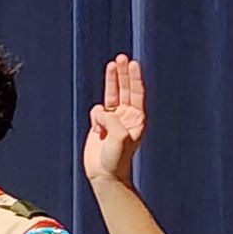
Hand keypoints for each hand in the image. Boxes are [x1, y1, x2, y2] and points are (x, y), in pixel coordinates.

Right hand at [84, 54, 147, 184]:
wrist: (105, 175)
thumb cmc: (116, 159)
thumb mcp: (118, 137)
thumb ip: (111, 119)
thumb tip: (100, 111)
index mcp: (137, 119)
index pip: (137, 93)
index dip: (134, 78)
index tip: (133, 64)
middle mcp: (126, 116)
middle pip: (125, 89)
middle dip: (123, 73)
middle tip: (121, 58)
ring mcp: (113, 120)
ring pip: (112, 94)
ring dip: (112, 80)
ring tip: (111, 64)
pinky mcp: (100, 125)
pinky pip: (97, 112)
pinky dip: (95, 116)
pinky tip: (97, 130)